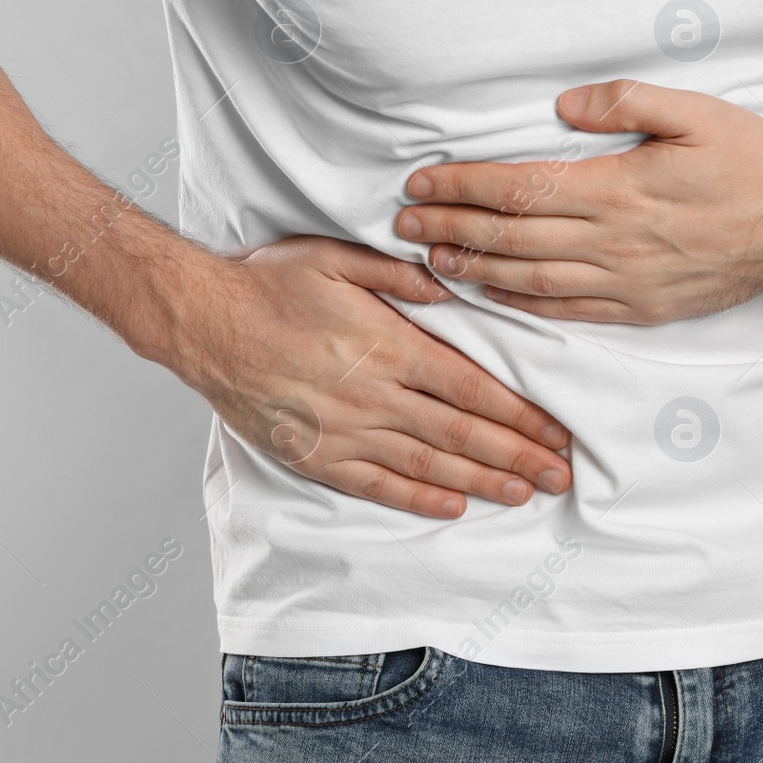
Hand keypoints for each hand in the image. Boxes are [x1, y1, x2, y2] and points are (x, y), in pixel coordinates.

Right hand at [163, 236, 571, 517]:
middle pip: (462, 435)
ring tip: (523, 493)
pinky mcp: (316, 456)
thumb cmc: (269, 285)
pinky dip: (419, 499)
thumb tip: (450, 288)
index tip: (555, 432)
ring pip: (428, 466)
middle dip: (518, 457)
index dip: (520, 416)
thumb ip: (399, 274)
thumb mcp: (336, 257)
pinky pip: (377, 485)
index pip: (472, 390)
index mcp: (388, 346)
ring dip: (482, 482)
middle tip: (560, 474)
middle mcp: (373, 396)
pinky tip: (453, 506)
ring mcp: (344, 432)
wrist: (202, 324)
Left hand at [395, 80, 762, 323]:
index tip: (420, 182)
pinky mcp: (641, 308)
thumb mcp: (695, 112)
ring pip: (529, 279)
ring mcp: (625, 280)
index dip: (461, 186)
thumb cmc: (751, 162)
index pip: (517, 188)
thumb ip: (626, 101)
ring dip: (473, 270)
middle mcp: (612, 241)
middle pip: (510, 237)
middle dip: (449, 228)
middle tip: (401, 224)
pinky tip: (492, 296)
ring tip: (430, 260)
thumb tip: (563, 106)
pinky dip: (521, 305)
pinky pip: (567, 311)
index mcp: (617, 189)